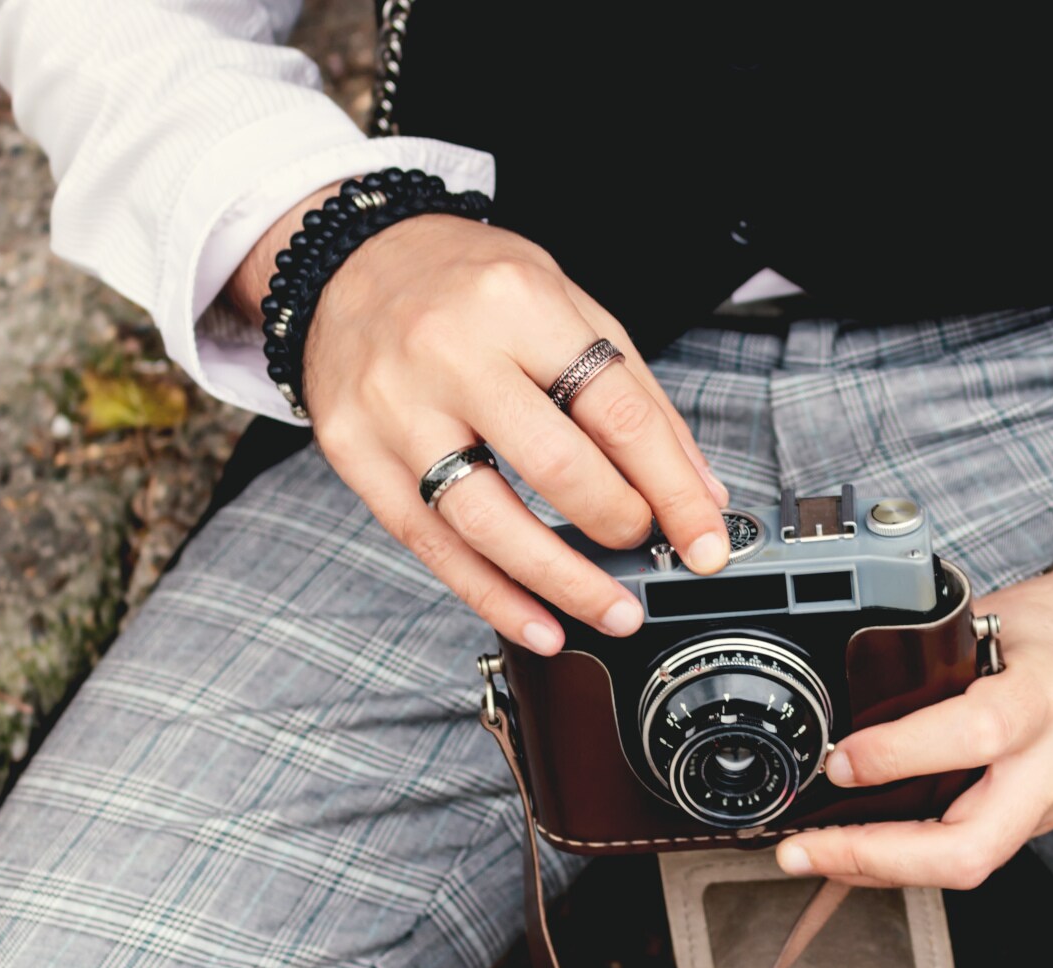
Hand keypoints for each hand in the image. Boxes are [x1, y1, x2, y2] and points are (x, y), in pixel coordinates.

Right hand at [227, 184, 731, 654]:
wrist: (347, 261)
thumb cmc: (467, 284)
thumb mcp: (567, 304)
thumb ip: (635, 394)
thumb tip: (699, 490)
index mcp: (519, 304)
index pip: (617, 413)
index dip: (672, 489)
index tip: (706, 539)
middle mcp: (450, 352)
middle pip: (554, 467)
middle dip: (619, 525)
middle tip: (650, 551)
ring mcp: (396, 407)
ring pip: (488, 521)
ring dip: (561, 582)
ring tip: (610, 612)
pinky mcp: (357, 454)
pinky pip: (431, 543)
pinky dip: (491, 594)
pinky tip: (537, 621)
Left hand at [769, 335, 1052, 889]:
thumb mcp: (994, 620)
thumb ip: (932, 661)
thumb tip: (849, 697)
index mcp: (1043, 695)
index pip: (975, 736)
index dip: (900, 756)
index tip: (839, 762)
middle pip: (970, 848)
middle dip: (875, 858)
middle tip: (804, 851)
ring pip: (969, 863)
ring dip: (882, 867)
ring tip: (814, 855)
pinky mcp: (1045, 819)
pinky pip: (974, 851)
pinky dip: (912, 856)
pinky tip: (864, 849)